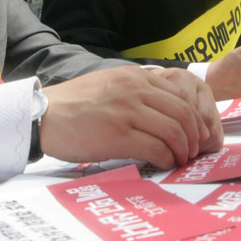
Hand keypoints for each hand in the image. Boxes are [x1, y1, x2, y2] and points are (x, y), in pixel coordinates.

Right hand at [40, 66, 213, 168]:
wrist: (44, 114)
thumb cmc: (76, 103)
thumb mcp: (110, 82)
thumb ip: (136, 88)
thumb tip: (163, 105)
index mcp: (135, 77)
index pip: (180, 95)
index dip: (194, 117)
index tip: (196, 133)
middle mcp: (135, 90)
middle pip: (183, 113)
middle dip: (194, 136)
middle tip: (193, 150)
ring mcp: (127, 112)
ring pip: (174, 131)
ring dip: (183, 150)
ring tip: (180, 160)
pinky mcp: (117, 136)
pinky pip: (156, 148)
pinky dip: (167, 159)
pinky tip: (164, 164)